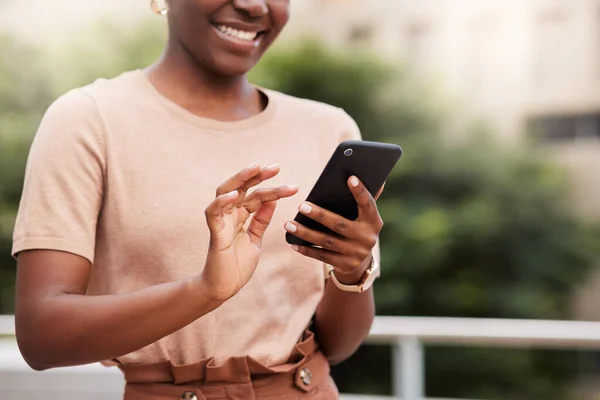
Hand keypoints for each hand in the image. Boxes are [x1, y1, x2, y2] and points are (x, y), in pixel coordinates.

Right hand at [199, 163, 298, 300]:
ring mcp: (221, 222)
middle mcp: (230, 214)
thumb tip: (273, 201)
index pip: (257, 196)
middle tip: (276, 167)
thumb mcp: (255, 239)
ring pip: (225, 192)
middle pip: (241, 187)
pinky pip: (213, 212)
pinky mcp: (215, 233)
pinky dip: (221, 202)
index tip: (294, 187)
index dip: (275, 190)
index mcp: (241, 216)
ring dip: (239, 179)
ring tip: (255, 168)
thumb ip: (261, 220)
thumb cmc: (237, 265)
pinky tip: (234, 195)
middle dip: (257, 175)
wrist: (224, 288)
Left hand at [285, 176, 383, 284]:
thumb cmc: (358, 229)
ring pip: (326, 241)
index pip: (368, 204)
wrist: (361, 262)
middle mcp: (367, 238)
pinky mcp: (345, 265)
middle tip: (300, 205)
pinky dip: (306, 249)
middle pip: (339, 224)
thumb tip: (365, 175)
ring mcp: (356, 253)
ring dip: (305, 233)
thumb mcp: (365, 217)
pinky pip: (322, 256)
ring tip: (288, 224)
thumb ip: (365, 198)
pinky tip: (293, 242)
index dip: (360, 192)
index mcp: (374, 221)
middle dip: (319, 215)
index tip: (350, 178)